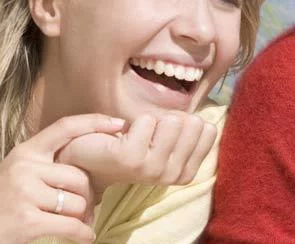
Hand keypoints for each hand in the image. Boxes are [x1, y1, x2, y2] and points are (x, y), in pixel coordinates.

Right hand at [0, 113, 124, 243]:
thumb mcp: (12, 173)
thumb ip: (41, 164)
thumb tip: (83, 165)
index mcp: (23, 152)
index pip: (65, 127)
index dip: (95, 123)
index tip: (118, 124)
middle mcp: (25, 167)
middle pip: (80, 175)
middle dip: (89, 196)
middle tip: (89, 210)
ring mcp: (25, 193)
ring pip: (78, 202)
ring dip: (84, 217)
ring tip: (81, 224)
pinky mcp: (27, 220)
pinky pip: (71, 225)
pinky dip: (83, 234)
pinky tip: (85, 237)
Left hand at [57, 112, 217, 200]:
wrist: (87, 156)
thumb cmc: (128, 143)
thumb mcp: (165, 139)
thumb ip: (189, 131)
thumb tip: (201, 121)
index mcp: (184, 172)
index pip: (207, 130)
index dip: (185, 122)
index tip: (163, 135)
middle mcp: (171, 175)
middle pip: (192, 124)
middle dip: (169, 119)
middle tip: (147, 135)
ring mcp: (152, 169)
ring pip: (172, 121)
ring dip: (151, 120)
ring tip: (135, 136)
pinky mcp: (132, 159)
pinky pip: (147, 120)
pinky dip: (134, 120)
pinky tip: (121, 137)